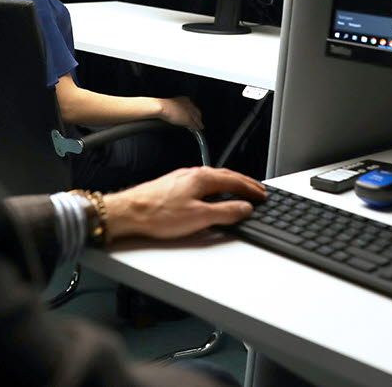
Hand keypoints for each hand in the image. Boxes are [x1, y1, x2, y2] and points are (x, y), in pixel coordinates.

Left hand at [103, 166, 264, 240]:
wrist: (128, 212)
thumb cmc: (158, 214)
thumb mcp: (198, 217)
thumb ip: (225, 212)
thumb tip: (244, 208)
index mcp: (202, 178)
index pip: (235, 181)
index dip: (251, 189)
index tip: (262, 195)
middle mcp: (193, 173)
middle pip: (226, 176)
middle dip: (244, 183)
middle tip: (257, 190)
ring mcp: (182, 178)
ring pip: (214, 178)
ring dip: (230, 184)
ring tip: (240, 192)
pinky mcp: (173, 185)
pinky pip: (202, 182)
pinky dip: (216, 187)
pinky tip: (212, 194)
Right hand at [156, 96, 202, 129]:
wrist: (162, 107)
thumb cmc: (163, 105)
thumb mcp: (172, 104)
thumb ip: (178, 107)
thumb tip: (179, 113)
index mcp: (185, 99)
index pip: (193, 107)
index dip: (195, 113)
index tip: (196, 116)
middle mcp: (189, 104)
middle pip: (197, 113)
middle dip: (199, 118)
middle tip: (200, 123)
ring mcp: (189, 112)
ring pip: (196, 119)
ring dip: (198, 123)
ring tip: (199, 127)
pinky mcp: (188, 119)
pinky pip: (194, 124)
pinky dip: (196, 127)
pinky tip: (196, 130)